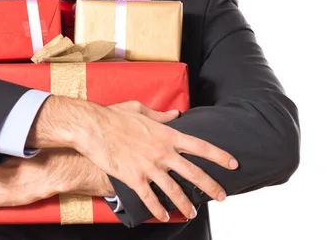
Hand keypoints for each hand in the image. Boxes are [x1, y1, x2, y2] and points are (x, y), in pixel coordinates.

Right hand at [70, 100, 236, 221]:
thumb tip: (175, 115)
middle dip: (210, 186)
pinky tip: (164, 216)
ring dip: (185, 204)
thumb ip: (160, 115)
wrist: (93, 127)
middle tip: (222, 196)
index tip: (233, 163)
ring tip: (192, 212)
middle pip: (193, 172)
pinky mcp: (134, 178)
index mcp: (166, 134)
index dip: (218, 156)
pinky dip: (159, 210)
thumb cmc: (114, 115)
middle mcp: (162, 152)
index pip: (199, 146)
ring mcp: (149, 167)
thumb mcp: (140, 109)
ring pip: (174, 190)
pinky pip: (150, 199)